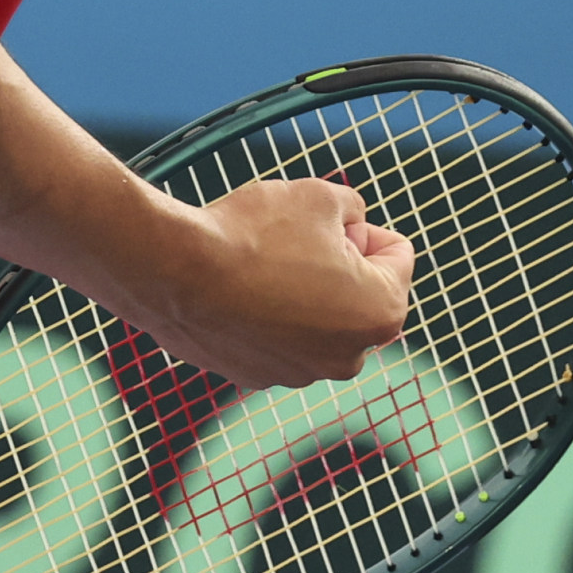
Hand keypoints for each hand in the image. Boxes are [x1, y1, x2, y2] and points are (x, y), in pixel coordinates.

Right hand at [135, 177, 413, 391]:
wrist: (175, 271)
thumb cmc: (255, 232)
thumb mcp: (321, 195)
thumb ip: (354, 209)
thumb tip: (349, 228)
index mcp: (380, 313)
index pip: (396, 254)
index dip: (360, 227)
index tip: (324, 224)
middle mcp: (348, 356)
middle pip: (360, 292)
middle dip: (337, 264)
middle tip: (293, 242)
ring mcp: (301, 373)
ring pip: (317, 316)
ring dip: (301, 290)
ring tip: (261, 266)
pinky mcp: (258, 376)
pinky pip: (277, 335)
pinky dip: (266, 313)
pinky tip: (238, 291)